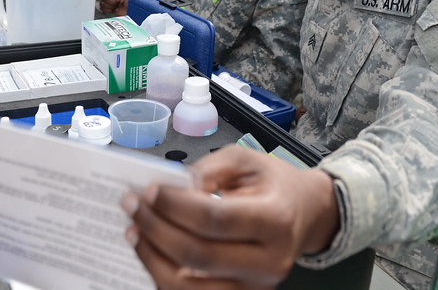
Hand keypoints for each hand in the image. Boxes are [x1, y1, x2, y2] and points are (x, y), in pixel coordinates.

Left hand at [122, 145, 339, 288]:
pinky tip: (150, 250)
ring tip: (134, 230)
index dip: (175, 206)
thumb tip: (174, 189)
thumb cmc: (274, 185)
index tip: (149, 191)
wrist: (304, 215)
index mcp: (275, 220)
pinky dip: (163, 274)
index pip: (215, 219)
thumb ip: (209, 168)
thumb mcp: (246, 160)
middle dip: (156, 229)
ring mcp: (255, 287)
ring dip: (153, 257)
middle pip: (198, 256)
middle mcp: (269, 261)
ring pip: (189, 286)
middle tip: (132, 206)